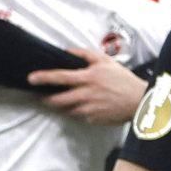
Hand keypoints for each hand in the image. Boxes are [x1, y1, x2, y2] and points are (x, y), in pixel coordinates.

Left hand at [30, 49, 146, 123]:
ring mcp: (89, 109)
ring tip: (56, 102)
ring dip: (59, 107)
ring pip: (66, 110)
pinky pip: (78, 117)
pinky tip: (77, 108)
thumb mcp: (105, 61)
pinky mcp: (93, 120)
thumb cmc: (123, 79)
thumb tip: (67, 50)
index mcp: (88, 78)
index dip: (43, 78)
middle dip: (46, 99)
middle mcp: (86, 95)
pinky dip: (74, 112)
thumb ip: (85, 54)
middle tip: (40, 97)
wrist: (139, 101)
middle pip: (58, 100)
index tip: (31, 79)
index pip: (60, 77)